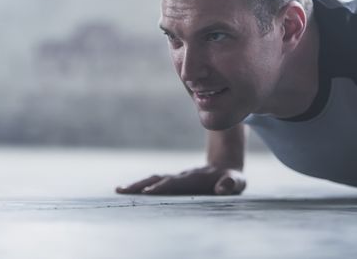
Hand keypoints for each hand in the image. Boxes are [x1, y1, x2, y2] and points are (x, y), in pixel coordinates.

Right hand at [115, 166, 245, 195]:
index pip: (176, 183)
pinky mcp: (173, 182)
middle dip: (142, 185)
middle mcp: (183, 176)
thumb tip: (222, 187)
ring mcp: (177, 178)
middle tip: (123, 190)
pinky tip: (129, 191)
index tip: (148, 191)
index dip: (163, 187)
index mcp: (196, 178)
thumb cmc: (232, 179)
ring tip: (119, 190)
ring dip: (137, 185)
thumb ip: (231, 183)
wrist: (225, 165)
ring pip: (154, 179)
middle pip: (159, 179)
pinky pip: (155, 183)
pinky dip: (141, 186)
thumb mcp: (237, 181)